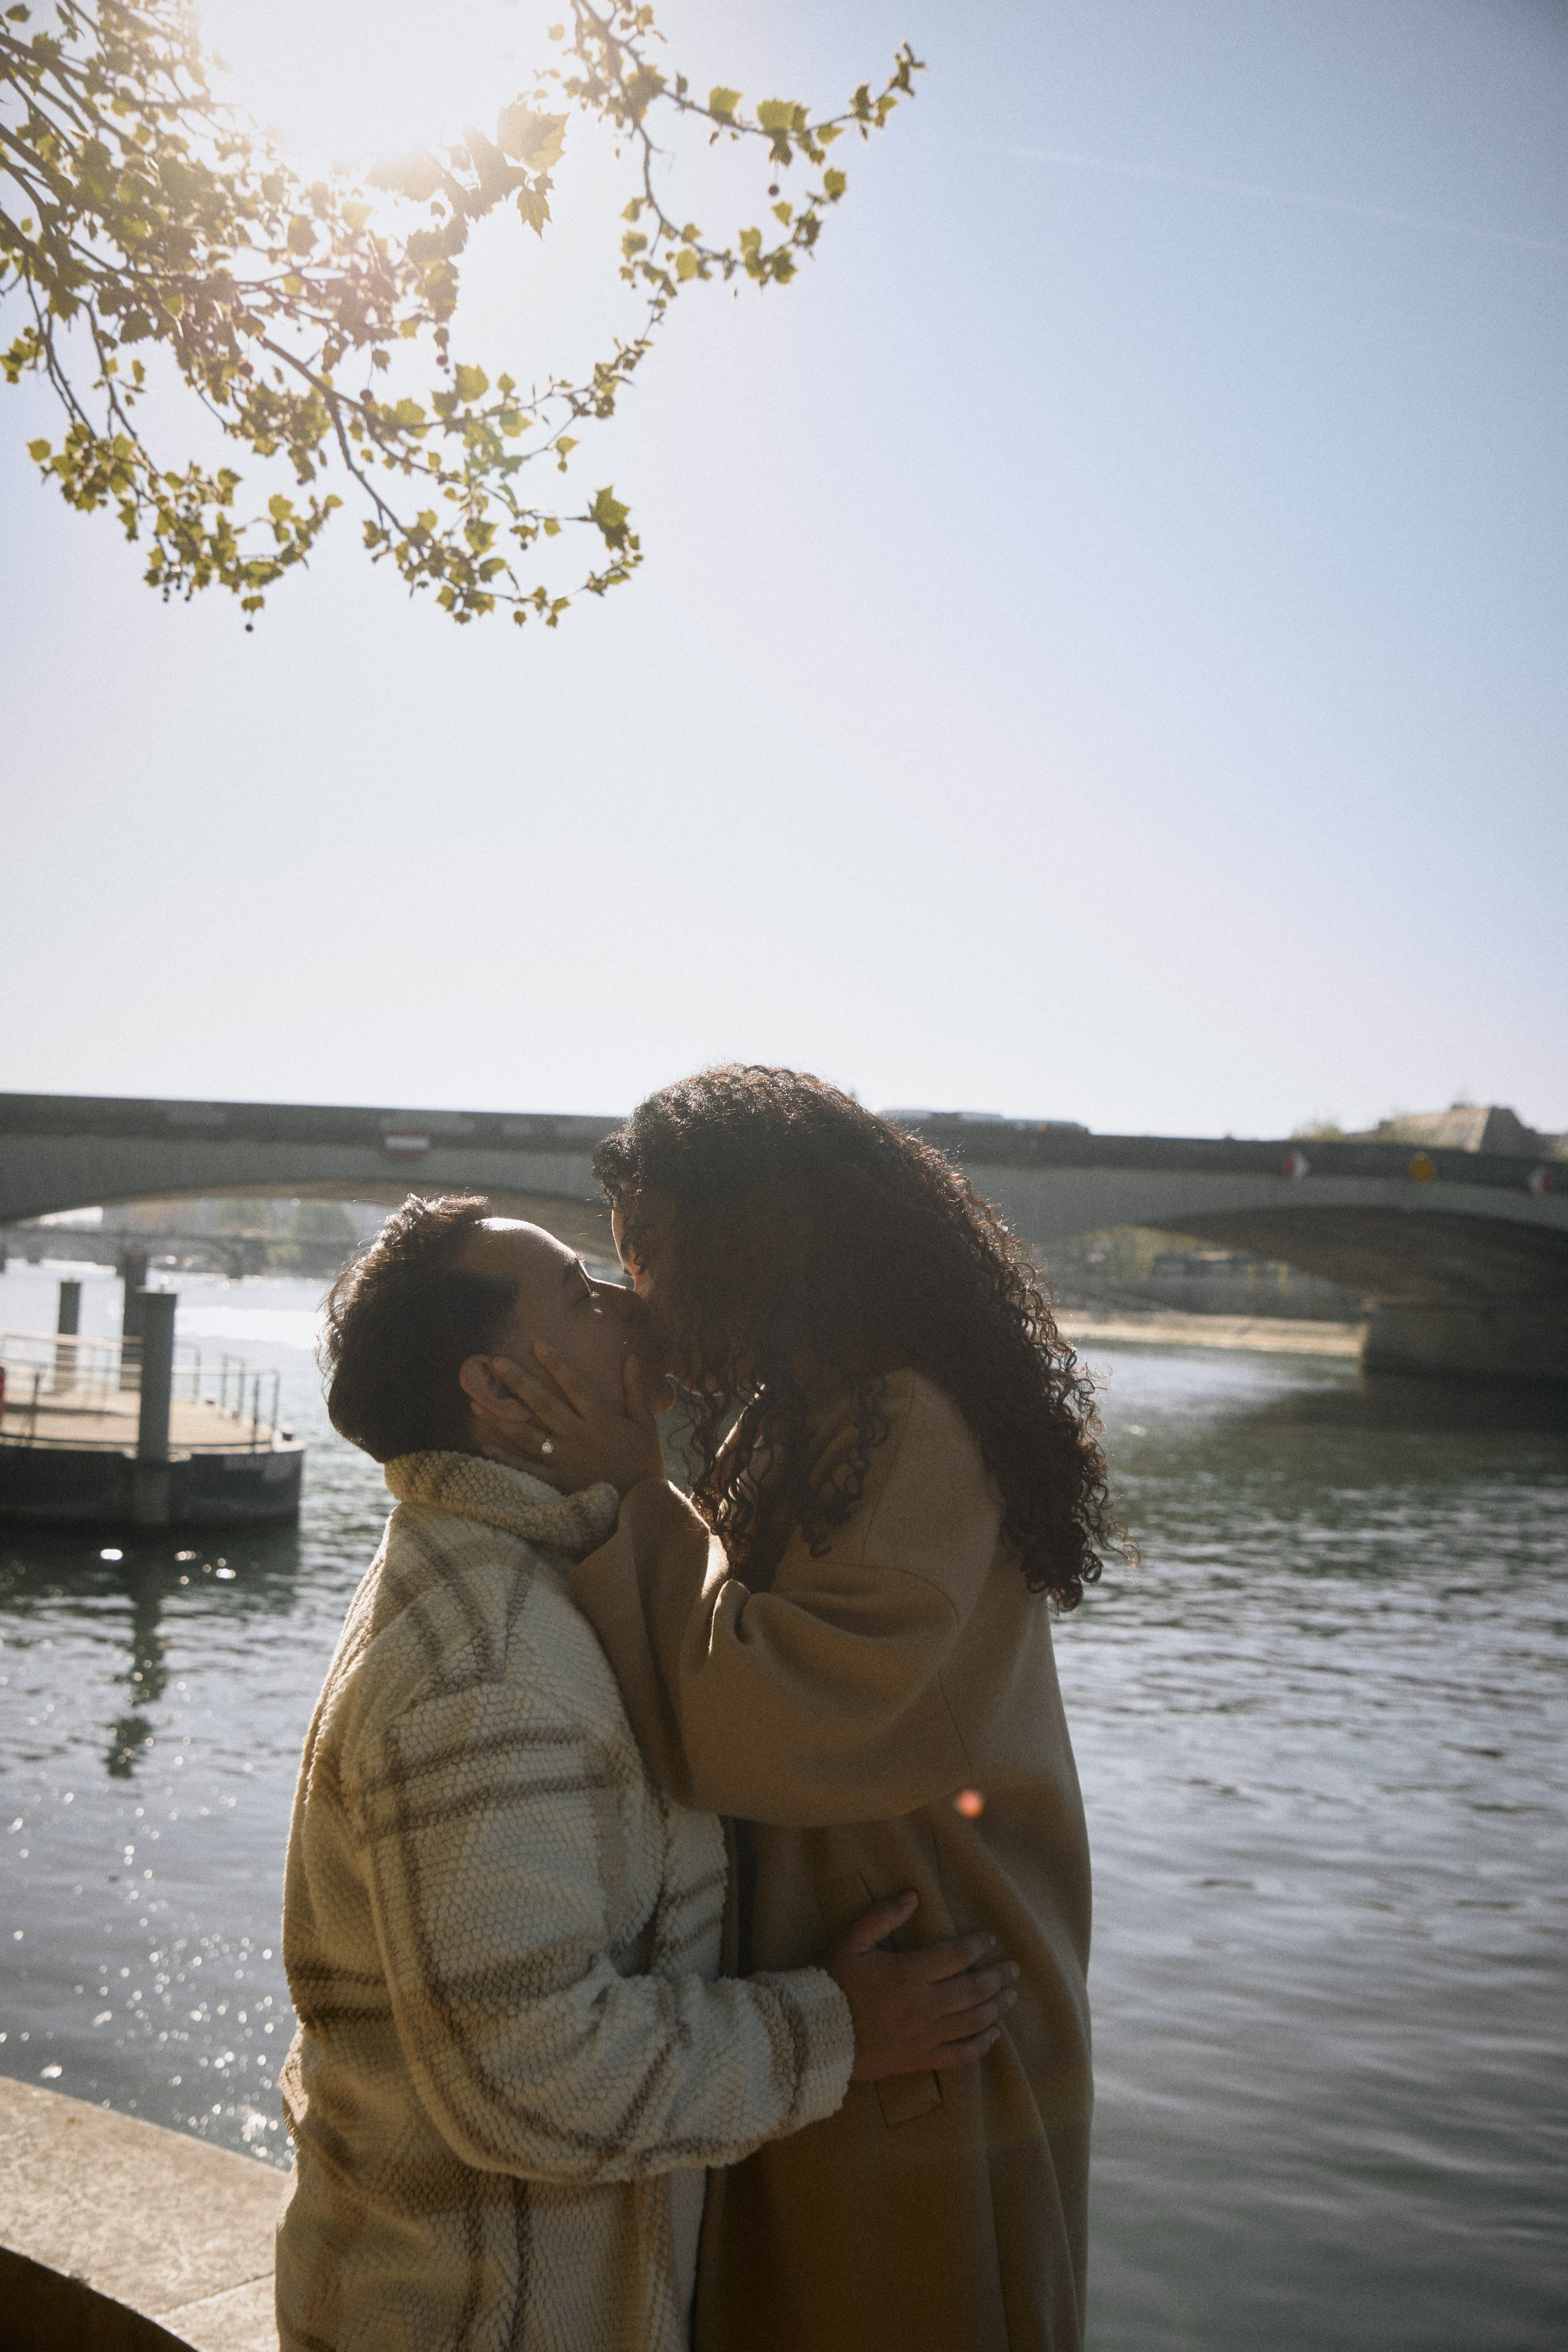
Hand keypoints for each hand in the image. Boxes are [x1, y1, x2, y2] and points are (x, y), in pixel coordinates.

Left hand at [460, 1345, 665, 1497]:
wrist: (640, 1506)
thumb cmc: (645, 1463)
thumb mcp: (646, 1425)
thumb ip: (636, 1390)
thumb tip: (631, 1356)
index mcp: (601, 1421)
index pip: (576, 1386)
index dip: (556, 1364)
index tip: (536, 1344)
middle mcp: (579, 1437)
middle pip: (544, 1405)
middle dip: (519, 1382)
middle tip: (495, 1363)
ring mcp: (565, 1460)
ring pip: (527, 1435)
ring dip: (501, 1417)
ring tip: (477, 1400)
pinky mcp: (556, 1481)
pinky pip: (526, 1468)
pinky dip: (505, 1458)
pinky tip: (484, 1446)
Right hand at [824, 1892, 1018, 2081]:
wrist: (817, 2037)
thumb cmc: (833, 1985)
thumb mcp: (851, 1941)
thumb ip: (882, 1916)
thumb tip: (913, 1896)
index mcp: (909, 1973)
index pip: (956, 1955)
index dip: (978, 1946)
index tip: (991, 1940)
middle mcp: (925, 2004)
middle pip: (974, 1989)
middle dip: (998, 1977)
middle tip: (1014, 1969)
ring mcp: (925, 2034)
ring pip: (974, 2021)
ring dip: (997, 2007)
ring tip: (1011, 1996)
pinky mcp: (921, 2058)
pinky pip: (960, 2055)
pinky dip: (981, 2046)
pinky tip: (993, 2035)